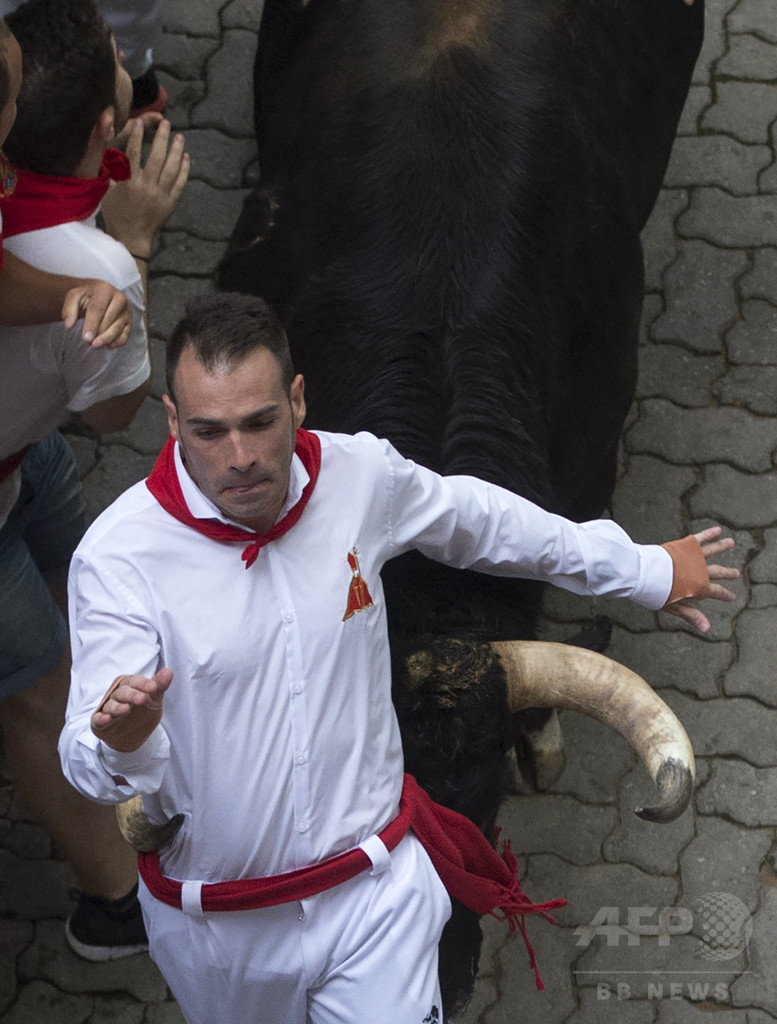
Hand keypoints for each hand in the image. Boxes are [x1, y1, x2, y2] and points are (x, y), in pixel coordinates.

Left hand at [62, 279, 131, 347]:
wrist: (99, 295)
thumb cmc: (86, 296)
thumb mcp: (74, 296)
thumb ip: (69, 309)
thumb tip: (69, 325)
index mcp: (105, 289)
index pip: (98, 308)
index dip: (91, 324)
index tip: (86, 338)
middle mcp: (120, 298)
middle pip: (109, 319)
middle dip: (99, 333)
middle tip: (88, 343)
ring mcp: (126, 311)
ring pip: (118, 328)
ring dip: (107, 339)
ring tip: (95, 346)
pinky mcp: (129, 322)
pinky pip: (125, 334)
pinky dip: (118, 342)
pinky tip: (108, 346)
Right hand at [91, 668, 173, 752]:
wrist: (133, 735)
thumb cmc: (142, 711)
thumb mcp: (154, 699)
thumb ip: (159, 686)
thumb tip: (168, 671)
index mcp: (129, 685)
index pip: (134, 681)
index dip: (143, 683)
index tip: (154, 687)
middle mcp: (117, 694)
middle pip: (122, 692)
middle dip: (132, 694)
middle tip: (142, 699)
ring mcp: (107, 708)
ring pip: (111, 705)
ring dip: (118, 707)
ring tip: (126, 709)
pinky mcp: (100, 723)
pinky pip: (98, 719)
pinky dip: (101, 718)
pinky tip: (106, 718)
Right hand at [100, 118, 189, 255]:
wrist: (131, 238)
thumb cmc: (115, 213)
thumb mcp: (106, 190)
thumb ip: (110, 170)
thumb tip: (109, 148)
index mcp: (129, 183)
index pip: (133, 153)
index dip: (136, 136)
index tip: (140, 122)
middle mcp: (147, 188)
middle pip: (156, 157)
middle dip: (162, 138)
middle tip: (166, 124)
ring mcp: (161, 196)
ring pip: (172, 169)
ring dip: (177, 150)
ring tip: (179, 136)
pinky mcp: (171, 203)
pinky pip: (180, 183)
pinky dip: (184, 169)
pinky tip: (186, 157)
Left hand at [664, 526, 738, 632]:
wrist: (644, 573)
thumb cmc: (656, 593)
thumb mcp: (674, 607)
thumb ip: (691, 615)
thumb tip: (707, 629)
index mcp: (698, 587)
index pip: (716, 591)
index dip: (724, 595)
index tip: (732, 597)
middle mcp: (700, 571)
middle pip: (717, 571)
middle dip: (727, 573)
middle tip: (736, 573)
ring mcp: (693, 558)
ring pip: (712, 551)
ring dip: (722, 546)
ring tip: (731, 542)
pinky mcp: (685, 546)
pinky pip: (700, 538)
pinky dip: (709, 534)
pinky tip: (717, 529)